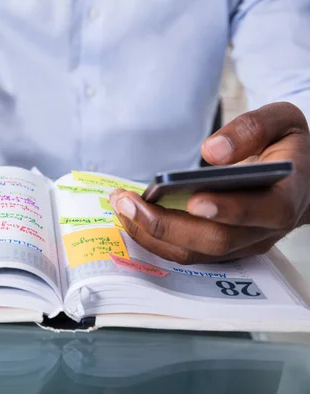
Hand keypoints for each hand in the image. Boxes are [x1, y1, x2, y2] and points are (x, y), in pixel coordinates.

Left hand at [110, 102, 309, 263]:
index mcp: (287, 196)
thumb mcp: (281, 122)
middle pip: (216, 239)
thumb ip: (253, 129)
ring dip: (152, 233)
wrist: (298, 179)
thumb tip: (213, 151)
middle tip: (128, 203)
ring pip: (195, 253)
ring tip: (121, 206)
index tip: (194, 199)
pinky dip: (154, 238)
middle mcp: (265, 229)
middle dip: (166, 224)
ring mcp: (242, 244)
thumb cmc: (286, 148)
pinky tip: (131, 216)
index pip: (263, 211)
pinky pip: (185, 253)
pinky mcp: (221, 250)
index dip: (229, 209)